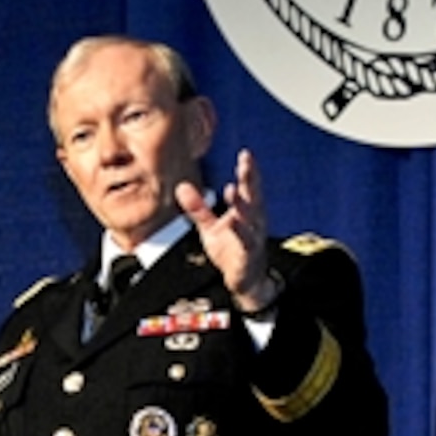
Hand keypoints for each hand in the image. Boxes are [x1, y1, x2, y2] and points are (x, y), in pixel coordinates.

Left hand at [176, 148, 275, 310]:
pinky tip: (233, 221)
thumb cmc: (231, 250)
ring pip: (250, 218)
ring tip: (232, 188)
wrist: (245, 280)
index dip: (249, 171)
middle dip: (250, 179)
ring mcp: (254, 238)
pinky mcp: (248, 255)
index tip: (246, 154)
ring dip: (242, 203)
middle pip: (254, 196)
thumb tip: (181, 186)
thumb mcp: (210, 228)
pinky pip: (245, 242)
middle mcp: (254, 221)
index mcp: (247, 212)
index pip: (249, 188)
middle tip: (246, 162)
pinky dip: (240, 231)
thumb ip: (198, 208)